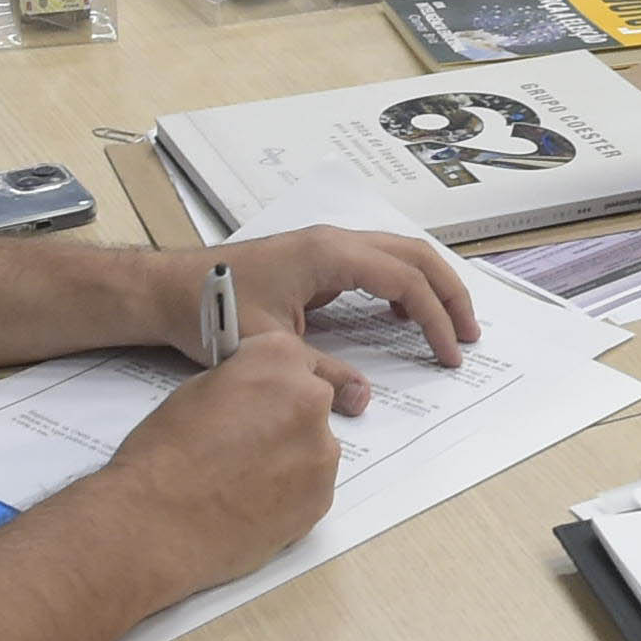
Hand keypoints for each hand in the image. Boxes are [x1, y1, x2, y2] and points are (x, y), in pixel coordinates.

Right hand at [97, 332, 351, 590]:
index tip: (253, 397)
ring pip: (312, 446)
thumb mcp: (196, 390)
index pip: (288, 357)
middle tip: (245, 443)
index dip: (267, 380)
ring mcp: (322, 451)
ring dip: (289, 455)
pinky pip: (312, 486)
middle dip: (284, 416)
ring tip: (243, 480)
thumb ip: (240, 382)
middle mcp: (311, 399)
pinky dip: (290, 493)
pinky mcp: (322, 498)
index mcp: (278, 360)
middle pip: (309, 401)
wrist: (158, 526)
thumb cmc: (164, 455)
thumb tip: (253, 393)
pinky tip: (252, 504)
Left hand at [190, 224, 479, 367]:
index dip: (434, 318)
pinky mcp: (319, 257)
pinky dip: (403, 284)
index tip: (451, 353)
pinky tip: (401, 313)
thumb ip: (319, 373)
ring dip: (430, 286)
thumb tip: (362, 399)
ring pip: (400, 253)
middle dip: (449, 294)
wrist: (169, 289)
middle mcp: (334, 240)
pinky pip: (378, 261)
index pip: (404, 279)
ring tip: (450, 326)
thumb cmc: (209, 310)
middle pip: (415, 254)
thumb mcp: (268, 348)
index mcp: (329, 253)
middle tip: (470, 334)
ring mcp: (327, 245)